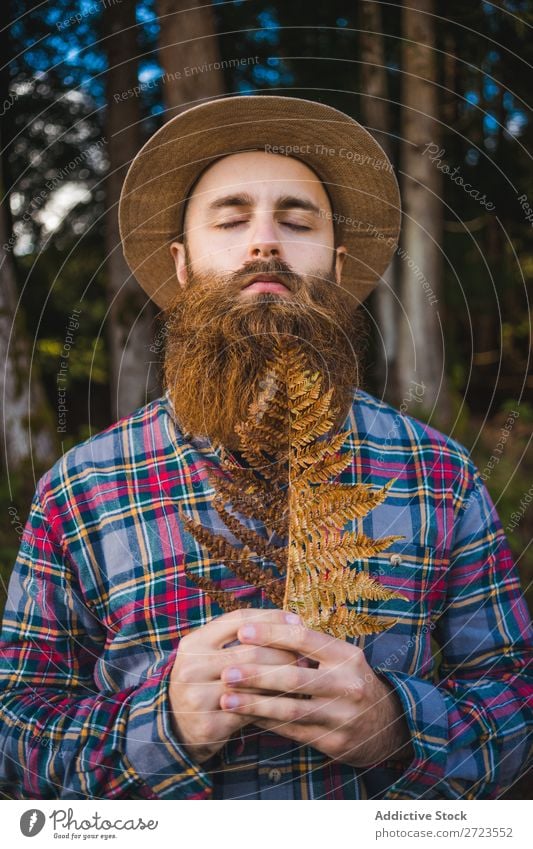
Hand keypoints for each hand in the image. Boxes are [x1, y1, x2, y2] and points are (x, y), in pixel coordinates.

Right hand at [168, 608, 306, 763]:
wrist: (176, 725)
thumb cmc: (205, 680)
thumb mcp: (210, 652)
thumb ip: (239, 637)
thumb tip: (290, 622)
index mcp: (194, 643)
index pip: (239, 619)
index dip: (271, 618)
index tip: (296, 620)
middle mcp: (192, 667)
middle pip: (250, 651)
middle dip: (284, 651)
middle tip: (306, 654)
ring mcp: (198, 697)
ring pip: (254, 683)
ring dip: (283, 678)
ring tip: (302, 675)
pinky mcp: (210, 725)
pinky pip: (252, 710)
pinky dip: (273, 703)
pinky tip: (289, 699)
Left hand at [219, 616, 412, 766]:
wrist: (386, 724)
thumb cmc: (349, 681)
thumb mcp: (340, 657)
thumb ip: (310, 643)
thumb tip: (273, 621)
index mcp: (346, 656)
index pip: (304, 639)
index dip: (271, 634)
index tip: (242, 631)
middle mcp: (347, 685)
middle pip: (295, 677)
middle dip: (256, 674)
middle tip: (226, 671)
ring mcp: (342, 716)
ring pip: (291, 709)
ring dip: (255, 704)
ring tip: (226, 699)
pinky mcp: (335, 742)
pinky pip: (293, 732)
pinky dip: (266, 723)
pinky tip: (244, 717)